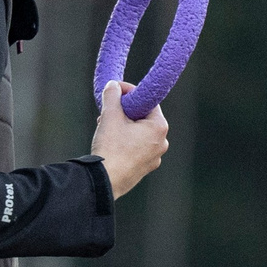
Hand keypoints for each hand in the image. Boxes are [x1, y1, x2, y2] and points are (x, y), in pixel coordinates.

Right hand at [90, 81, 169, 198]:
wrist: (105, 181)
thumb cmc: (111, 148)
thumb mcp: (110, 116)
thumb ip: (113, 96)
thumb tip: (113, 86)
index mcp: (159, 127)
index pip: (147, 101)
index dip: (129, 93)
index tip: (115, 91)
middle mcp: (162, 142)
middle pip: (143, 117)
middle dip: (124, 111)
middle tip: (108, 110)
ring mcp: (154, 157)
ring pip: (138, 133)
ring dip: (123, 126)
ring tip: (105, 127)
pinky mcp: (144, 168)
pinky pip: (136, 148)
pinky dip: (125, 141)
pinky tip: (110, 143)